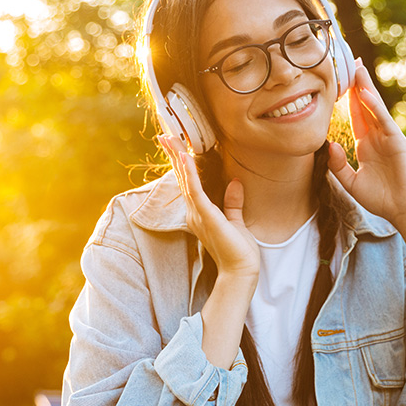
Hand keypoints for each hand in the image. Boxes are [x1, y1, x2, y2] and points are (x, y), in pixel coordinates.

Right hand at [159, 135, 259, 282]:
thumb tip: (236, 183)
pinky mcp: (206, 216)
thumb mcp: (236, 221)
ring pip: (185, 180)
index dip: (181, 163)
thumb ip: (233, 203)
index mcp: (200, 213)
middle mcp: (194, 212)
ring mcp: (198, 214)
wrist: (241, 272)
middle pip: (181, 178)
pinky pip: (195, 191)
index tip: (176, 144)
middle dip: (174, 154)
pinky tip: (184, 157)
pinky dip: (189, 173)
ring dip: (177, 157)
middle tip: (164, 133)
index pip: (188, 182)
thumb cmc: (239, 252)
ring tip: (170, 138)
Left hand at [327, 60, 405, 228]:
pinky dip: (375, 106)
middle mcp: (377, 137)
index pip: (355, 116)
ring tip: (357, 67)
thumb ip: (337, 165)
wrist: (403, 210)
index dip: (346, 99)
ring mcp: (388, 137)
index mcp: (366, 145)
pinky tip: (365, 93)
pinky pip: (384, 121)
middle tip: (349, 61)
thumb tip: (329, 145)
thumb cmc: (381, 199)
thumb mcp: (351, 182)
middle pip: (364, 105)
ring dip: (366, 87)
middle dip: (357, 84)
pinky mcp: (397, 142)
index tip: (337, 82)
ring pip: (374, 107)